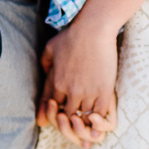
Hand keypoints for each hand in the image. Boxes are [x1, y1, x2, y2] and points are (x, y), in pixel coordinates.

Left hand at [39, 22, 117, 147]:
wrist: (93, 29)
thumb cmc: (72, 36)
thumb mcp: (50, 48)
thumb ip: (45, 64)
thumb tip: (44, 73)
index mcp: (56, 83)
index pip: (53, 108)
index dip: (59, 112)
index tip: (65, 109)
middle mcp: (70, 91)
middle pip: (68, 116)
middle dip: (72, 119)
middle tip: (78, 116)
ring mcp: (88, 92)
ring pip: (84, 117)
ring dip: (86, 119)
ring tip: (89, 117)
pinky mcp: (104, 91)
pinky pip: (100, 114)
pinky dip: (99, 119)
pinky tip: (99, 118)